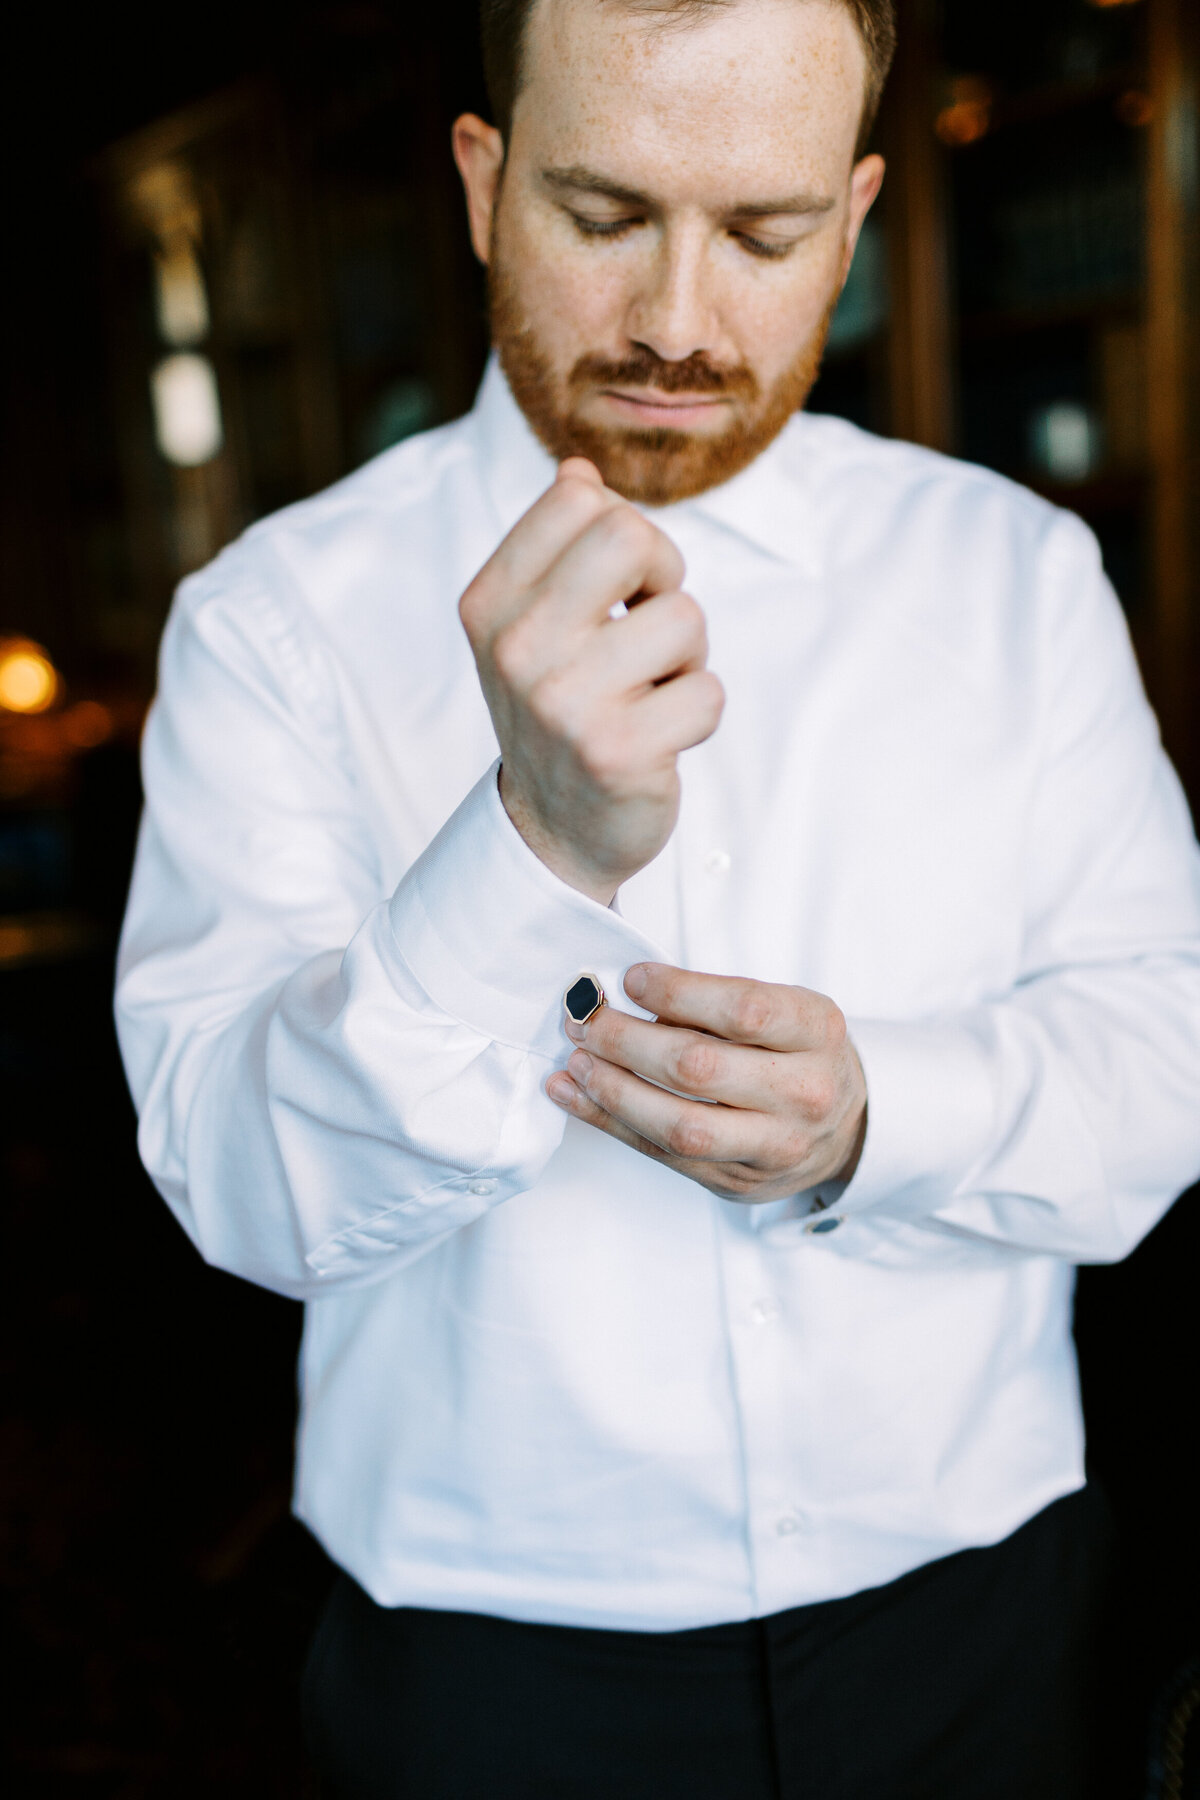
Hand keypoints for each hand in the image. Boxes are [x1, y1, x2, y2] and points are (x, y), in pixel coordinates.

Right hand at [459, 459, 724, 904]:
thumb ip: (555, 546)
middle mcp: (517, 648)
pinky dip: (699, 714)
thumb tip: (579, 471)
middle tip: (649, 631)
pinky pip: (709, 693)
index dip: (627, 537)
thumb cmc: (560, 709)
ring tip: (648, 694)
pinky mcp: (619, 752)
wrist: (554, 831)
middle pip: (631, 536)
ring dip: (687, 659)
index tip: (618, 589)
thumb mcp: (533, 623)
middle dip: (665, 579)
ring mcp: (565, 702)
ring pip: (686, 618)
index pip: (581, 500)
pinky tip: (660, 738)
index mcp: (489, 603)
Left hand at [546, 964, 866, 1200]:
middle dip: (626, 1040)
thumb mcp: (783, 1008)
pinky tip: (573, 1093)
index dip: (677, 992)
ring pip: (678, 1125)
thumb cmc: (798, 1052)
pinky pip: (662, 1155)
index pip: (743, 1010)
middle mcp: (803, 1093)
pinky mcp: (738, 1182)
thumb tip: (625, 996)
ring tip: (575, 1059)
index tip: (630, 978)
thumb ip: (716, 1002)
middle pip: (699, 1068)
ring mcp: (773, 1146)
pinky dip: (608, 1122)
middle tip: (583, 1018)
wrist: (846, 1126)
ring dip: (612, 1089)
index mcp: (816, 1032)